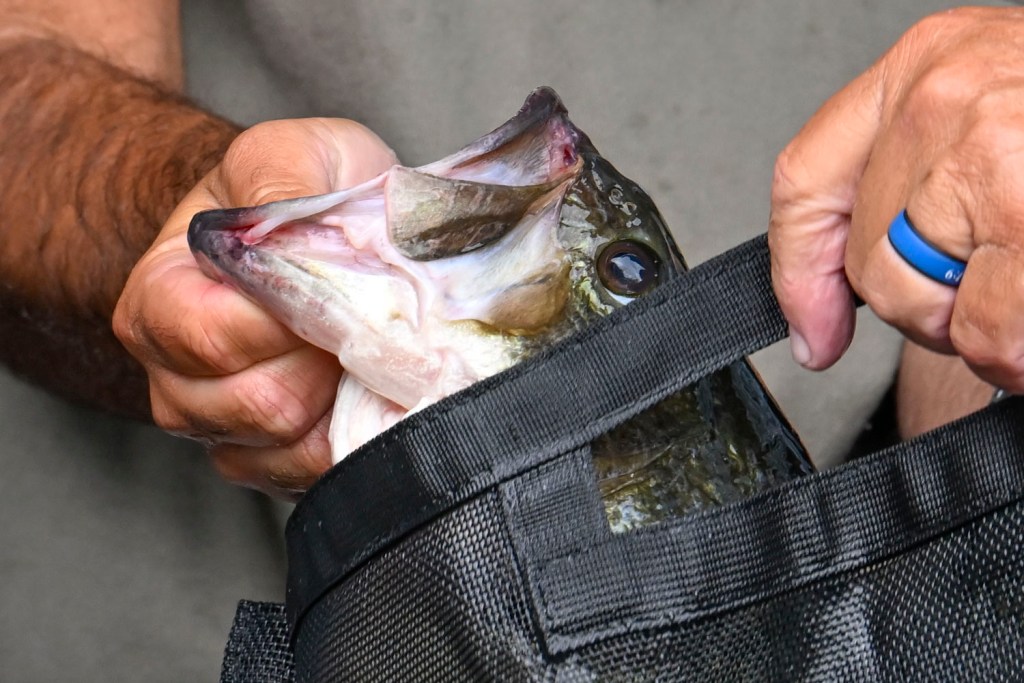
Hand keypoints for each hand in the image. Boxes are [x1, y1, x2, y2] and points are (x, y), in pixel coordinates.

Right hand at [114, 118, 396, 497]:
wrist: (314, 232)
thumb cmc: (295, 195)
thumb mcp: (291, 153)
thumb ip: (280, 180)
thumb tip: (278, 241)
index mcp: (161, 298)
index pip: (215, 338)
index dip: (290, 318)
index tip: (339, 281)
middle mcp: (175, 374)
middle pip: (257, 403)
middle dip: (326, 359)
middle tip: (359, 313)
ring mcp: (219, 425)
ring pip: (286, 445)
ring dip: (342, 397)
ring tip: (359, 344)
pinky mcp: (263, 460)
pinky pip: (308, 473)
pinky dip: (348, 435)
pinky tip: (359, 386)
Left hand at [770, 7, 1023, 390]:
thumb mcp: (997, 114)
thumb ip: (915, 188)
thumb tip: (820, 329)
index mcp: (931, 65)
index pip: (807, 181)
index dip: (800, 273)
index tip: (815, 333)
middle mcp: (955, 99)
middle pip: (876, 269)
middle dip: (940, 306)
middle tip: (1011, 278)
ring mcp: (1004, 156)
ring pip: (940, 314)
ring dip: (997, 333)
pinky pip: (999, 335)